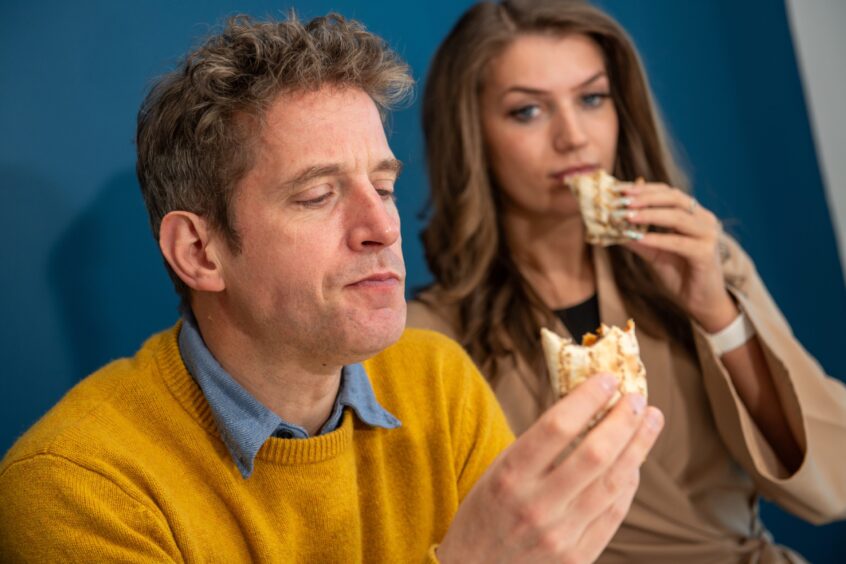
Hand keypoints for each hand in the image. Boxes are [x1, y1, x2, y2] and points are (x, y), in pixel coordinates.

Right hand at [437, 374, 663, 563]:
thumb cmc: (485, 512)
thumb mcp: (497, 470)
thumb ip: (537, 446)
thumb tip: (584, 408)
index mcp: (510, 476)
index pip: (558, 426)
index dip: (588, 398)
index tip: (607, 379)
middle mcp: (536, 505)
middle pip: (595, 453)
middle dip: (624, 420)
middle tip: (638, 398)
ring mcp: (560, 536)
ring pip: (613, 483)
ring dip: (638, 447)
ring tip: (650, 422)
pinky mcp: (577, 558)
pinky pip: (613, 514)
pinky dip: (628, 484)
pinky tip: (635, 463)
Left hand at [619, 182, 737, 331]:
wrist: (701, 303)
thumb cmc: (679, 275)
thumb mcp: (653, 254)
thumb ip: (637, 240)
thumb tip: (612, 227)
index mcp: (693, 215)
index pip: (668, 193)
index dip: (644, 189)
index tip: (620, 189)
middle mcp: (704, 220)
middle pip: (674, 198)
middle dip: (645, 198)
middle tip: (622, 200)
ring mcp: (708, 235)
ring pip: (677, 217)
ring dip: (649, 215)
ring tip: (627, 216)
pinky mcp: (706, 253)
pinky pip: (678, 242)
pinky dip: (657, 239)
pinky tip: (638, 238)